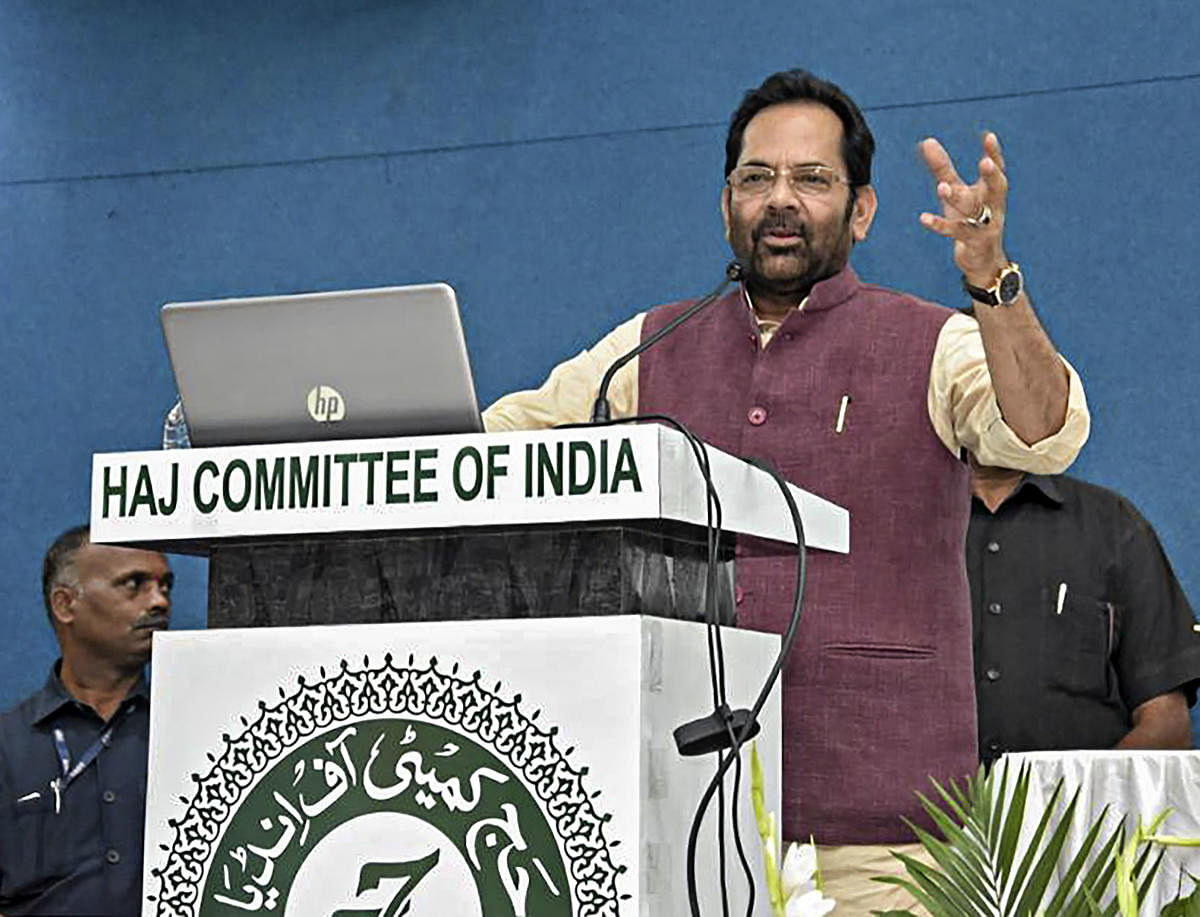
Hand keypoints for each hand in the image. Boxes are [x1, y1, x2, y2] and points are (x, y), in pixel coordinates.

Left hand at [919, 132, 1009, 286]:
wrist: (983, 262)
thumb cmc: (970, 221)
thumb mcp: (957, 193)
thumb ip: (943, 169)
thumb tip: (926, 141)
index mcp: (992, 193)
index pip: (997, 170)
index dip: (995, 154)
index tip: (988, 136)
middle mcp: (993, 207)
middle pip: (996, 189)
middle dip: (992, 176)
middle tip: (985, 162)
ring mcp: (985, 226)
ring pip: (974, 210)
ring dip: (958, 198)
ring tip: (942, 187)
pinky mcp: (973, 243)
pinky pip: (956, 232)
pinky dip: (940, 225)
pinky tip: (923, 218)